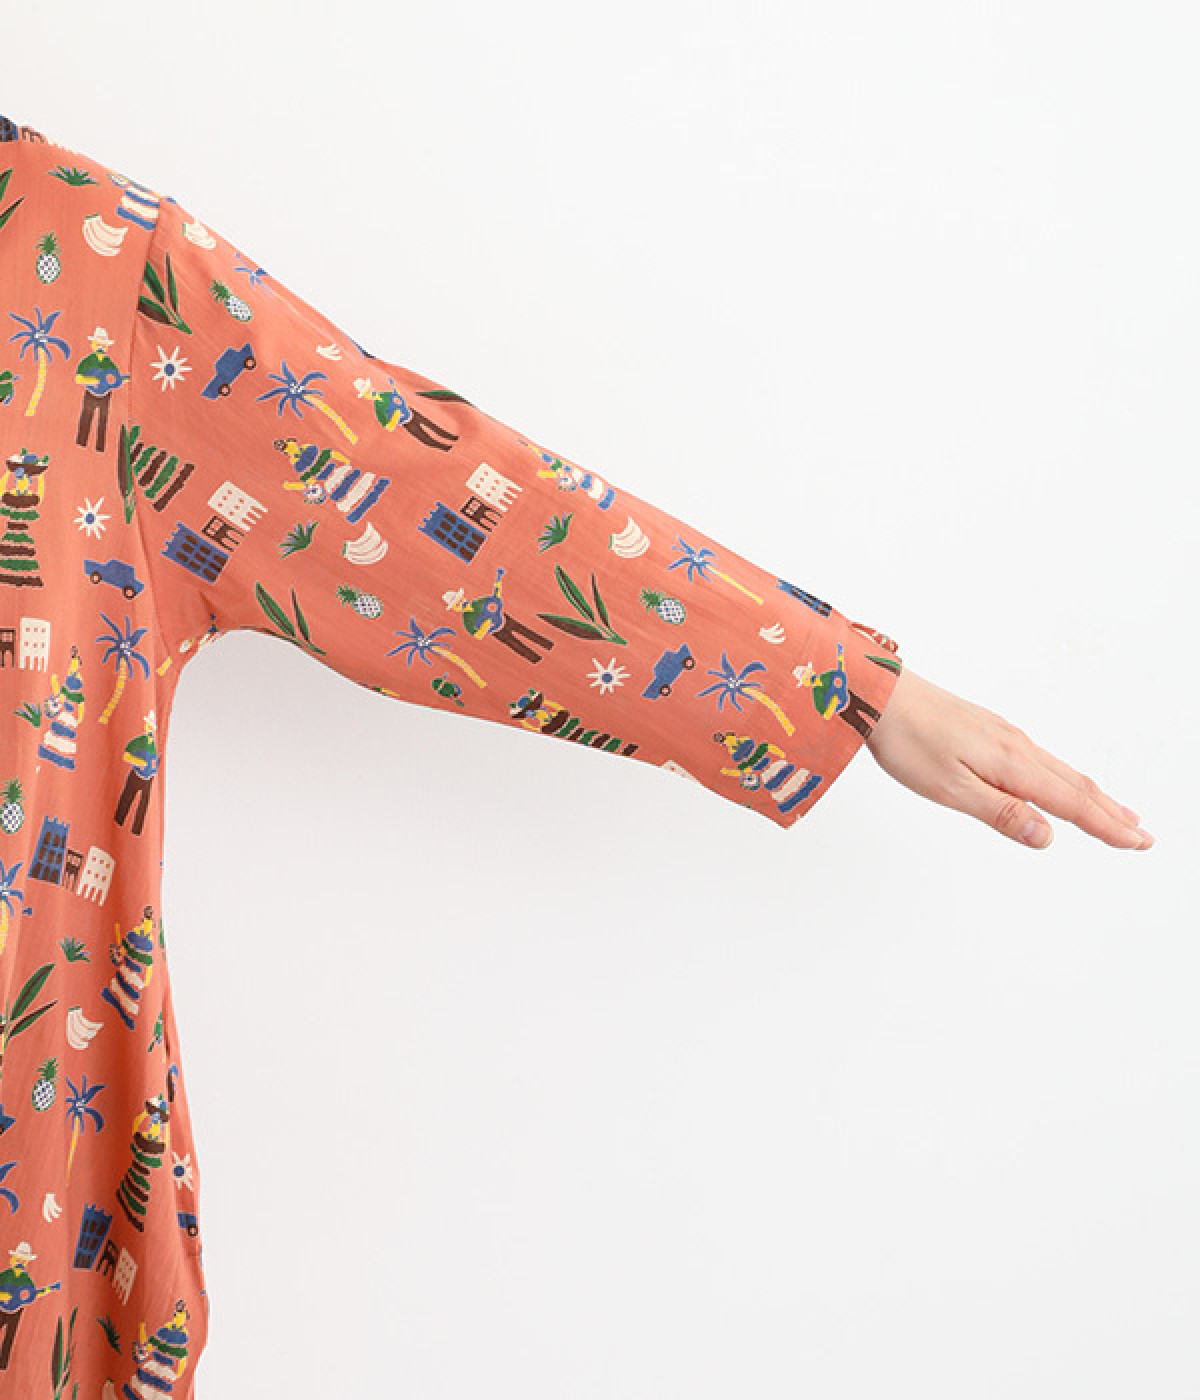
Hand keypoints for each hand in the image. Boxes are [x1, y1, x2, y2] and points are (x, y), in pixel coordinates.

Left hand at [864, 668, 1153, 850]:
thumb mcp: (950, 787)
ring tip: (1116, 813)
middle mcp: (1016, 746)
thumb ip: (999, 812)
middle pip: (1075, 786)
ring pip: (1060, 771)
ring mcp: (1004, 735)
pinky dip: (1064, 777)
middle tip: (1142, 836)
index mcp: (1012, 764)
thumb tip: (1046, 835)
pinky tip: (1060, 782)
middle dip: (1111, 814)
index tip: (1138, 843)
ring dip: (1092, 796)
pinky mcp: (989, 730)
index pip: (1070, 803)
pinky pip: (1040, 759)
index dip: (1106, 827)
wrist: (881, 694)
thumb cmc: (908, 741)